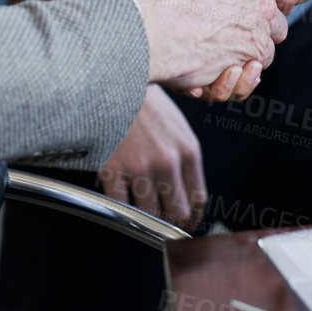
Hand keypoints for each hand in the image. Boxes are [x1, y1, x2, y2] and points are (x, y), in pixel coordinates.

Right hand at [98, 85, 207, 229]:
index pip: (198, 199)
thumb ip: (185, 158)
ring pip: (150, 215)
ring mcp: (139, 168)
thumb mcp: (177, 126)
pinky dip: (121, 207)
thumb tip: (187, 192)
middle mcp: (167, 162)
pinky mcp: (113, 170)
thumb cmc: (146, 104)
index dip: (193, 217)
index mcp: (188, 150)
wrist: (115, 85)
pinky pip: (121, 205)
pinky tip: (122, 199)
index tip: (187, 223)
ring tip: (143, 212)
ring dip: (147, 219)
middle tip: (166, 225)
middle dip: (173, 224)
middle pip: (177, 213)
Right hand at [126, 0, 287, 92]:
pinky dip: (231, 81)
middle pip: (277, 27)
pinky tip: (216, 70)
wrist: (149, 26)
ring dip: (246, 56)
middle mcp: (262, 17)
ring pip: (261, 57)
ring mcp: (250, 48)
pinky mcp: (233, 74)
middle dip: (261, 27)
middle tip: (234, 25)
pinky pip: (241, 83)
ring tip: (221, 51)